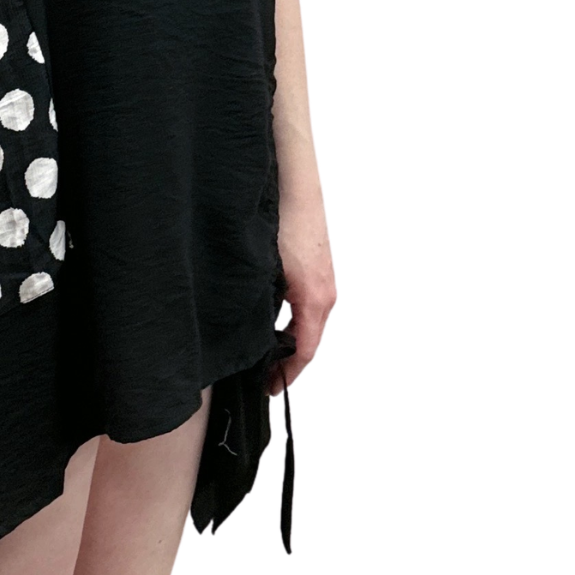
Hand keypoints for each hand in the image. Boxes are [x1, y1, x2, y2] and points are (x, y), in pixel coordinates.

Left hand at [267, 214, 334, 394]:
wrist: (296, 186)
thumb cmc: (284, 222)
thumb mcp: (267, 270)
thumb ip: (263, 304)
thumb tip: (249, 331)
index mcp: (314, 299)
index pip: (305, 350)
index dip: (288, 374)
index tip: (271, 388)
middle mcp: (325, 294)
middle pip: (308, 340)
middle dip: (287, 362)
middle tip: (263, 377)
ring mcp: (324, 281)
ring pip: (308, 323)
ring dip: (290, 341)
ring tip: (265, 354)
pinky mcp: (318, 270)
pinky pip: (308, 306)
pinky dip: (294, 321)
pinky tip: (271, 319)